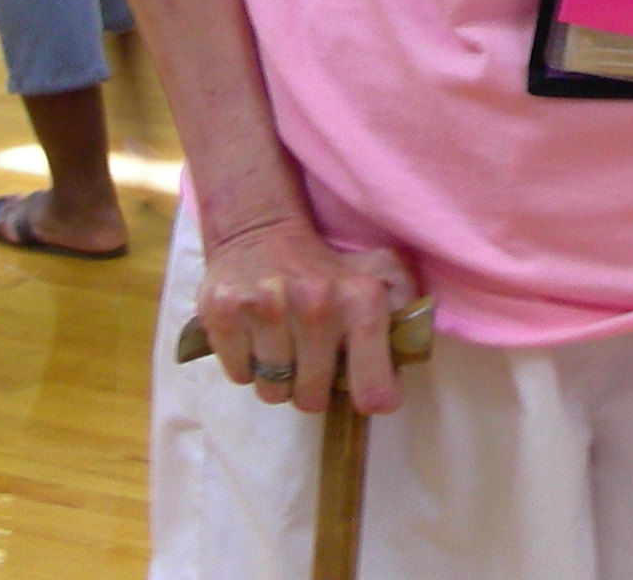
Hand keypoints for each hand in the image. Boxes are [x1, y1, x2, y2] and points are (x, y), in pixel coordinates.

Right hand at [195, 214, 423, 416]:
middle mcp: (315, 305)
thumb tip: (409, 353)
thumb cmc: (328, 267)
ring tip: (283, 344)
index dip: (371, 398)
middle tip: (310, 358)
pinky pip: (239, 375)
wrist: (260, 232)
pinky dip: (246, 365)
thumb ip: (407, 311)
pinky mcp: (223, 313)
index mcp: (361, 301)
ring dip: (278, 378)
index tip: (364, 390)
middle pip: (311, 400)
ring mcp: (266, 309)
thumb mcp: (381, 275)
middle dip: (312, 388)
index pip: (373, 390)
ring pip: (273, 392)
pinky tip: (256, 335)